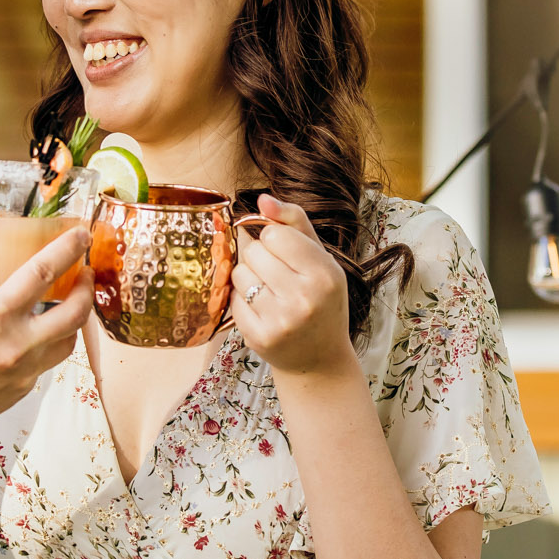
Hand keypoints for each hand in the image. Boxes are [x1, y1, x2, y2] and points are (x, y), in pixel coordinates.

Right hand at [0, 226, 91, 439]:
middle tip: (85, 273)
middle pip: (74, 313)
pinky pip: (45, 364)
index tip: (81, 235)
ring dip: (75, 320)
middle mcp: (17, 345)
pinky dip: (47, 345)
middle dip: (87, 289)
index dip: (67, 249)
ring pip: (68, 342)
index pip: (43, 273)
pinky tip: (36, 336)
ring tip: (69, 304)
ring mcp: (23, 372)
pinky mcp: (21, 391)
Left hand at [229, 195, 356, 378]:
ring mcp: (280, 320)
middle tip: (276, 275)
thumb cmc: (321, 300)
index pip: (275, 235)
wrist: (319, 359)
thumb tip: (262, 200)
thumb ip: (294, 222)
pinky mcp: (259, 338)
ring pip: (240, 274)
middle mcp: (304, 298)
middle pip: (254, 252)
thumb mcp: (321, 259)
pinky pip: (233, 300)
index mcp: (325, 274)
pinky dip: (242, 301)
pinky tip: (262, 310)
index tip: (283, 253)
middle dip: (260, 258)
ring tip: (269, 292)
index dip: (274, 240)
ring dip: (249, 278)